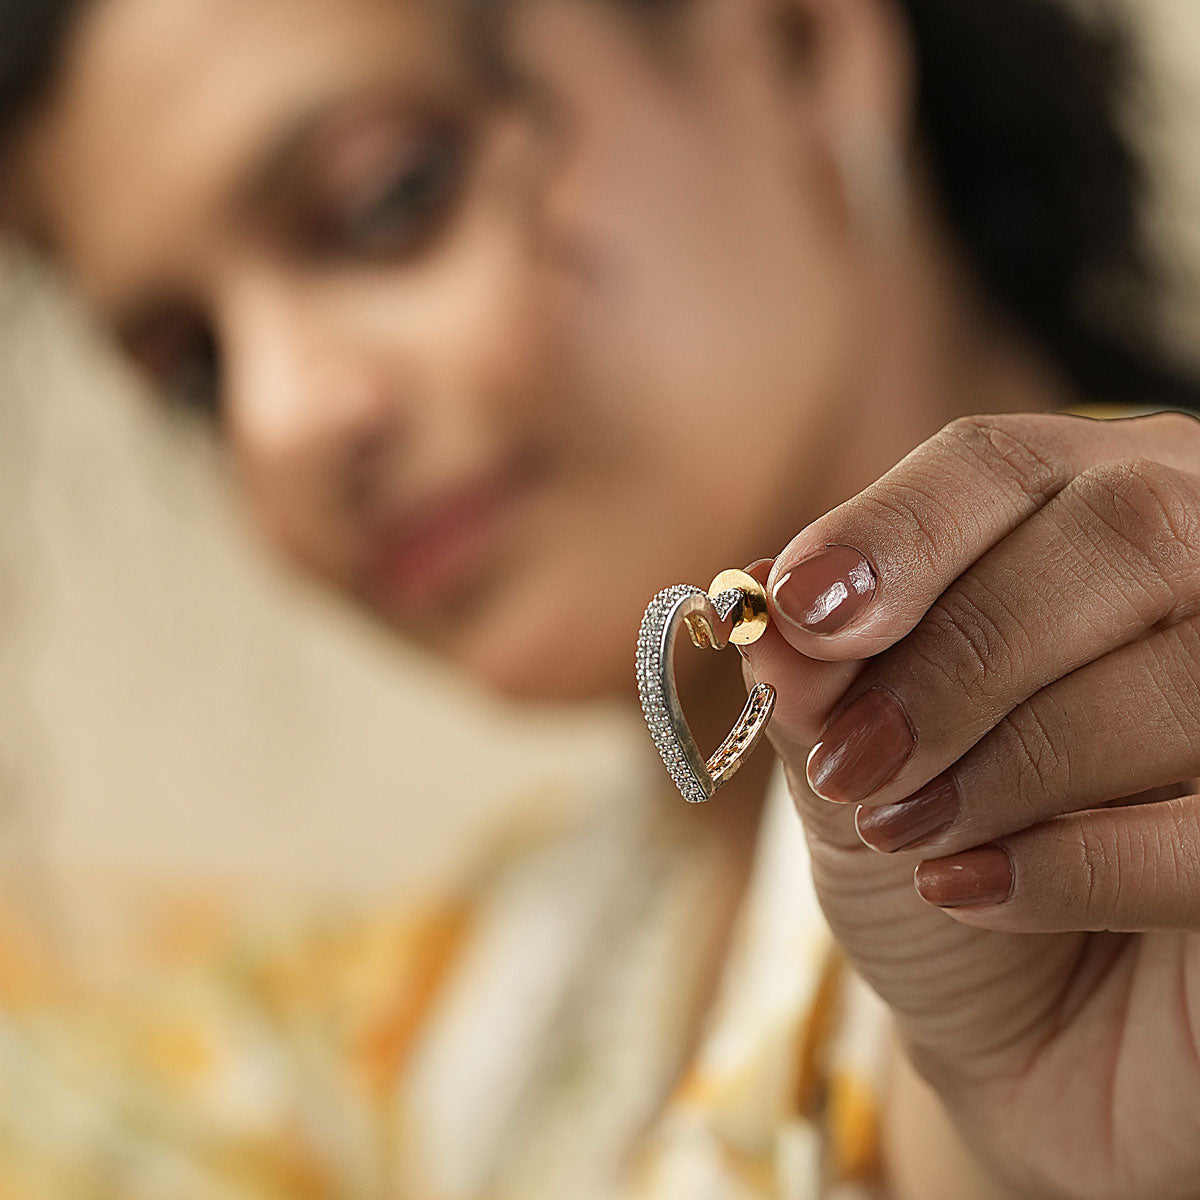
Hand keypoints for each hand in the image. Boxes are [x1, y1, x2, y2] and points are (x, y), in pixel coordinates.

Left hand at [741, 411, 1199, 1199]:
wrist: (1025, 1036)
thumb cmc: (939, 863)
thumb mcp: (845, 764)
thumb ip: (817, 683)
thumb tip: (759, 611)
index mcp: (1087, 517)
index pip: (1006, 464)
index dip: (899, 529)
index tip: (800, 611)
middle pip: (1125, 531)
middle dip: (960, 656)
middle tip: (854, 763)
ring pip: (1179, 671)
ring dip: (1008, 762)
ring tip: (908, 832)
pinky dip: (1077, 864)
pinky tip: (978, 891)